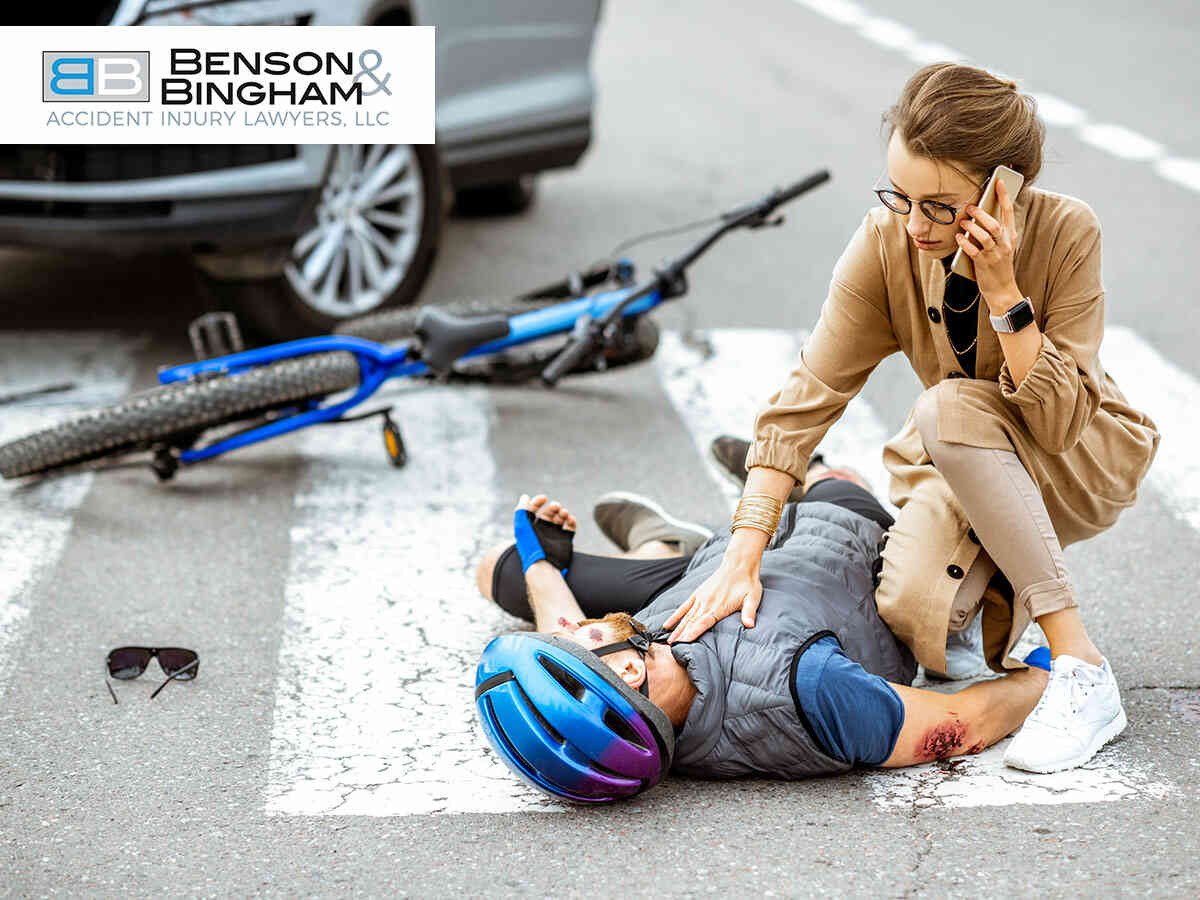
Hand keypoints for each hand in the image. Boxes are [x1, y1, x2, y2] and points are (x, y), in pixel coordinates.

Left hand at [513, 494, 577, 571]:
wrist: (544, 565)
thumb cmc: (531, 546)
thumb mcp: (521, 526)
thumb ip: (521, 510)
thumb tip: (525, 496)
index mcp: (529, 528)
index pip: (532, 510)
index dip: (537, 502)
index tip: (543, 498)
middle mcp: (541, 532)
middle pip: (548, 513)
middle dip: (553, 507)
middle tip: (556, 507)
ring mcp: (554, 536)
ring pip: (560, 519)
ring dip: (563, 512)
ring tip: (564, 513)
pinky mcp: (565, 541)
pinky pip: (570, 527)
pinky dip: (571, 521)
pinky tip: (571, 519)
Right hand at [663, 554, 762, 642]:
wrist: (739, 564)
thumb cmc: (747, 583)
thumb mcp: (753, 598)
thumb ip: (749, 612)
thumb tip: (750, 625)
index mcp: (719, 606)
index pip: (702, 623)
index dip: (692, 634)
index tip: (682, 644)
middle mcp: (707, 603)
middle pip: (691, 623)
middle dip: (681, 636)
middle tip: (672, 649)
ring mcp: (701, 598)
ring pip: (686, 617)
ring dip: (677, 629)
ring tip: (669, 641)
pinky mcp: (698, 593)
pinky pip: (684, 606)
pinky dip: (675, 616)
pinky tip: (667, 624)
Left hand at [956, 178, 1020, 309]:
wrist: (1002, 290)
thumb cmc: (999, 266)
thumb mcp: (1002, 247)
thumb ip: (995, 233)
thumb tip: (980, 215)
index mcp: (1010, 237)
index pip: (1008, 212)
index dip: (1004, 196)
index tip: (999, 182)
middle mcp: (1005, 244)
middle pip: (994, 224)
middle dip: (981, 213)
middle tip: (969, 208)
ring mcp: (995, 255)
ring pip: (985, 236)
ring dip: (972, 227)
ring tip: (962, 223)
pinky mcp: (984, 265)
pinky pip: (973, 250)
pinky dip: (965, 243)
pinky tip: (959, 237)